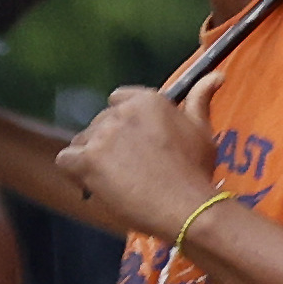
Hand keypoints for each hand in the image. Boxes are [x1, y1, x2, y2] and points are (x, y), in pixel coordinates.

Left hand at [60, 81, 225, 239]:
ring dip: (92, 159)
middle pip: (99, 123)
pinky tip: (94, 185)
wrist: (188, 207)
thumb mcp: (202, 131)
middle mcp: (121, 112)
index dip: (123, 122)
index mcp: (147, 100)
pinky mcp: (87, 160)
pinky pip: (66, 160)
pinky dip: (75, 173)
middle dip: (108, 144)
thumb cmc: (196, 172)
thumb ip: (200, 100)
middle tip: (129, 170)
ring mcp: (102, 136)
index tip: (134, 142)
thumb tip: (216, 76)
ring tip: (116, 181)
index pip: (118, 99)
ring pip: (81, 141)